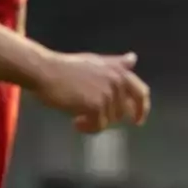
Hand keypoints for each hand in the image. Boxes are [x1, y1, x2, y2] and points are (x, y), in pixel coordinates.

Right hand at [33, 51, 151, 131]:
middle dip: (107, 118)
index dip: (142, 109)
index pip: (141, 93)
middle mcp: (117, 81)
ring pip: (109, 121)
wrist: (45, 71)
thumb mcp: (95, 62)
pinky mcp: (96, 105)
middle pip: (122, 113)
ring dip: (93, 122)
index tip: (137, 121)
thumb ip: (116, 64)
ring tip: (77, 115)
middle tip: (88, 118)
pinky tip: (75, 122)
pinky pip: (98, 127)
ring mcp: (107, 93)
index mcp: (118, 71)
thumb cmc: (66, 68)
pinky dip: (87, 128)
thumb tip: (133, 59)